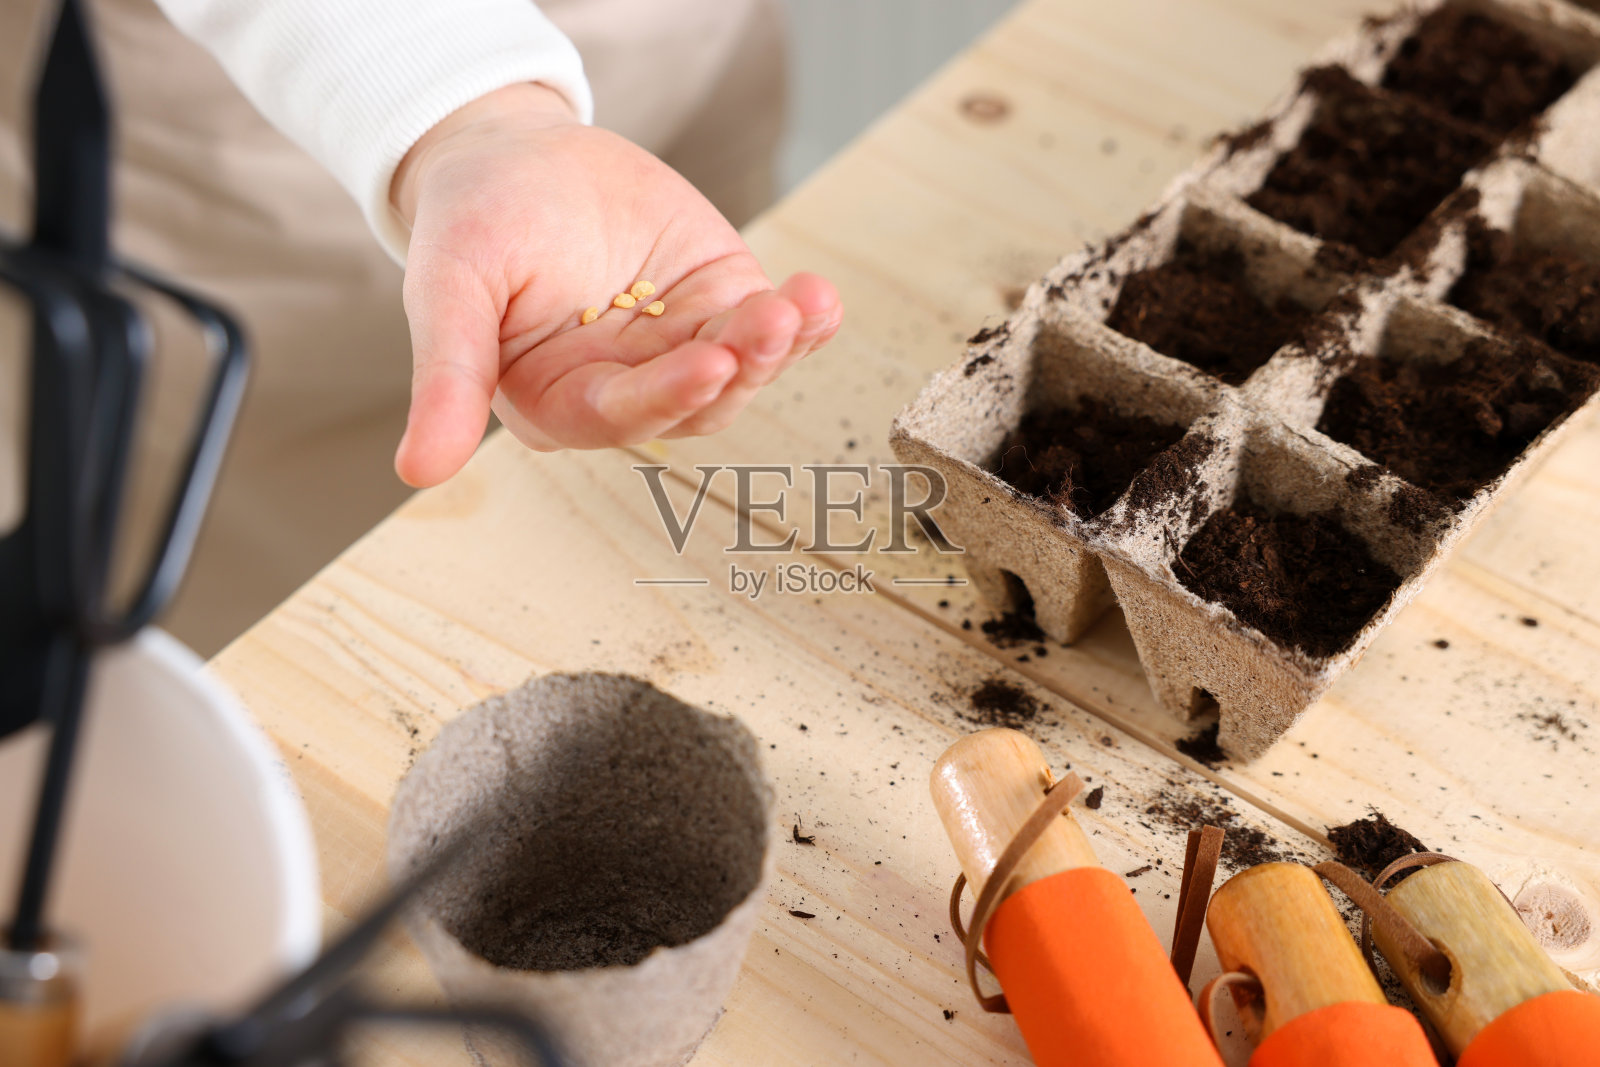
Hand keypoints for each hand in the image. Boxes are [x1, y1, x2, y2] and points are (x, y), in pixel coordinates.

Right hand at [389, 83, 841, 486]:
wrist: (519, 152)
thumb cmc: (472, 220)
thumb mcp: (447, 288)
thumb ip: (447, 376)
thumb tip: (417, 470)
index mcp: (559, 402)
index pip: (619, 414)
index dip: (666, 395)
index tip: (708, 362)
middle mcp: (627, 389)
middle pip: (695, 400)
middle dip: (738, 363)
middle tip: (770, 324)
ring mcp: (682, 348)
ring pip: (742, 369)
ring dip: (777, 343)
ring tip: (802, 303)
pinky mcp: (721, 303)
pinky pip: (773, 326)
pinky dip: (806, 320)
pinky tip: (825, 301)